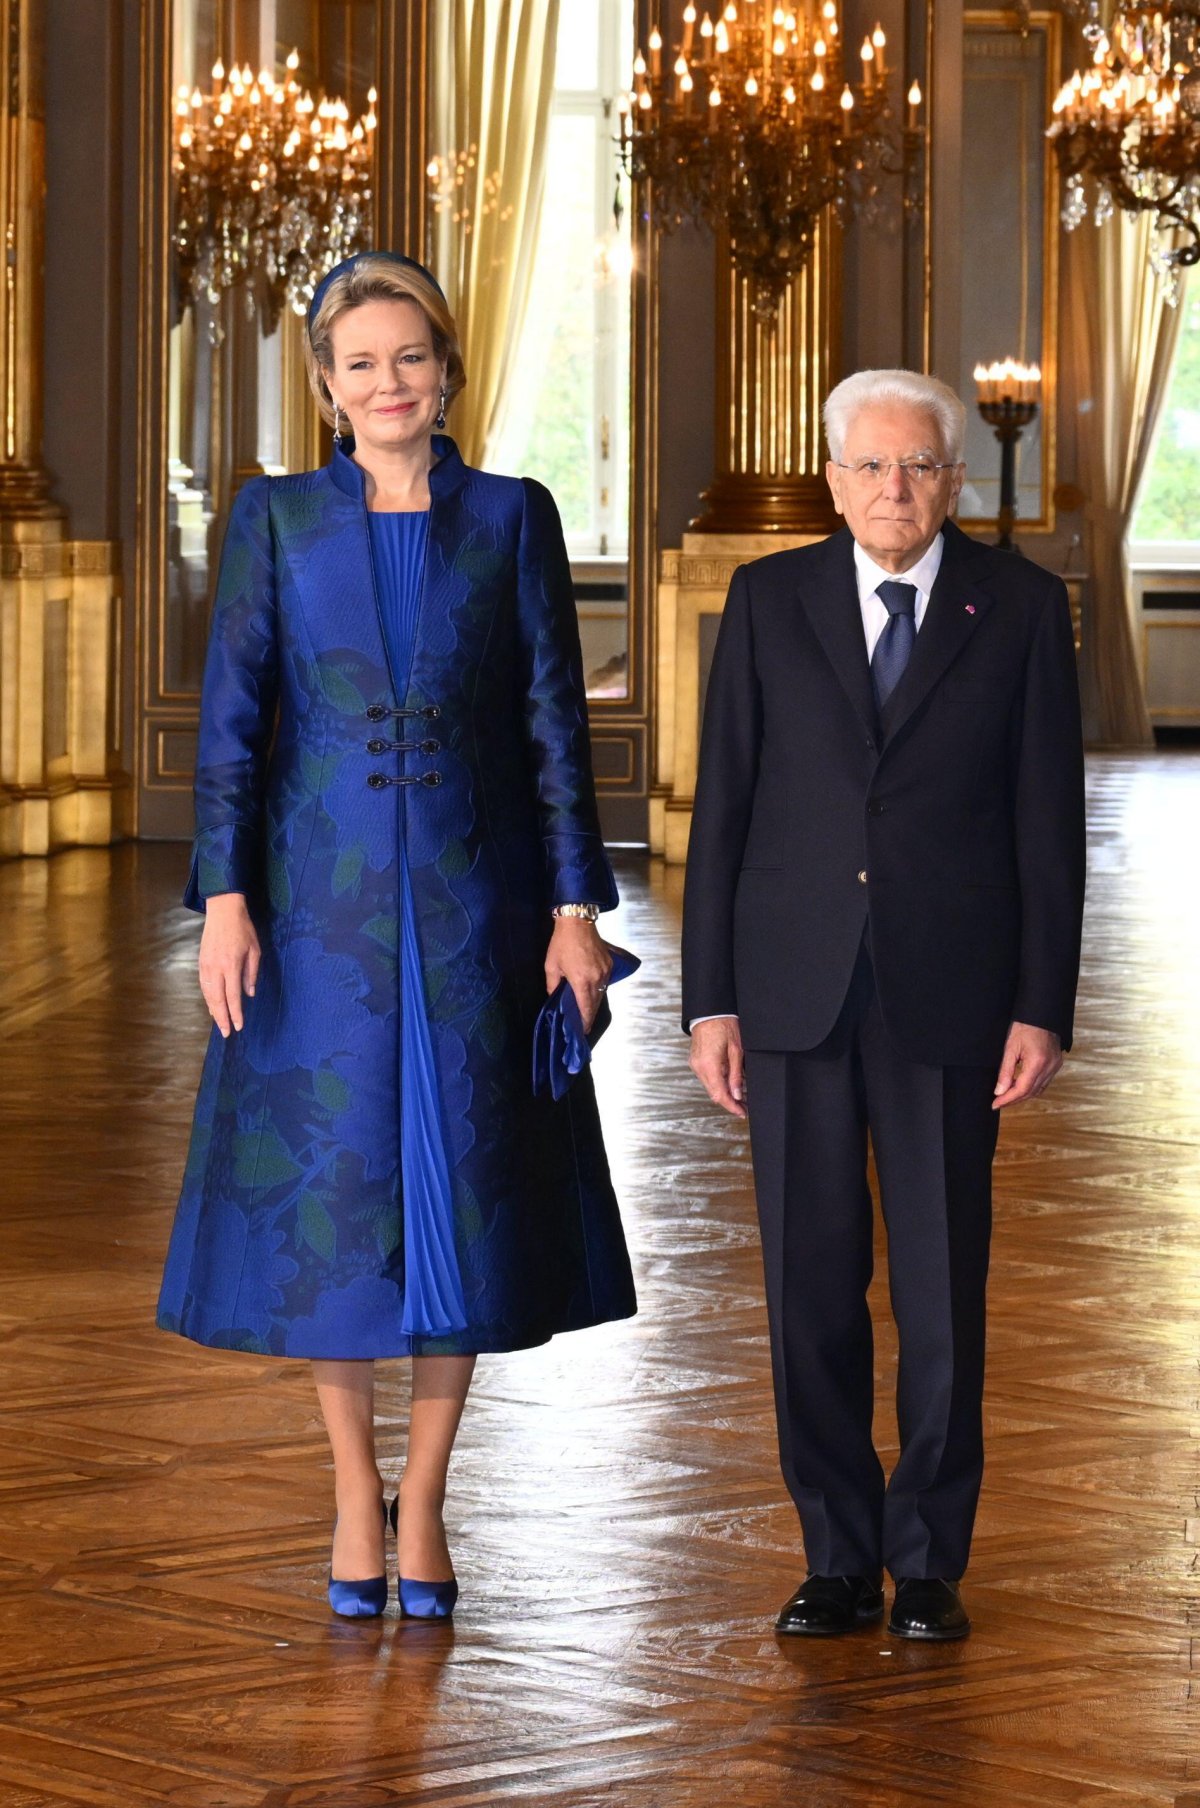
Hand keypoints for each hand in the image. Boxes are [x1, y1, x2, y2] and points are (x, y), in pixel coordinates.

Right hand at [198, 893, 260, 1038]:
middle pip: (218, 999)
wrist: (223, 911)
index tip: (238, 1026)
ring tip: (219, 1023)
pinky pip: (204, 985)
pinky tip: (212, 1006)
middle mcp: (216, 968)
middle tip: (226, 1033)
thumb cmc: (243, 929)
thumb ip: (251, 973)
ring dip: (213, 1011)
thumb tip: (250, 994)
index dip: (236, 1013)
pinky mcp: (201, 962)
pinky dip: (208, 998)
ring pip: (208, 994)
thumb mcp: (255, 950)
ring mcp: (206, 965)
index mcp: (231, 965)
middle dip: (222, 1018)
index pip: (233, 996)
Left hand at [545, 918, 612, 1033]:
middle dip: (590, 1015)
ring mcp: (606, 971)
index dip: (585, 1022)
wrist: (577, 922)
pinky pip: (605, 982)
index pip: (586, 1008)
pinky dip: (599, 989)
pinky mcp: (609, 964)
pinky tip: (591, 991)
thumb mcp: (551, 966)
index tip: (583, 1030)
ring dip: (594, 1002)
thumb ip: (552, 985)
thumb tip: (554, 997)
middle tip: (583, 1024)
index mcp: (582, 981)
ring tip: (586, 1010)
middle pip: (596, 1003)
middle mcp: (597, 978)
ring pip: (602, 993)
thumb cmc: (562, 943)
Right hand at [689, 1017, 746, 1118]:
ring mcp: (695, 1064)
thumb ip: (736, 1075)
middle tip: (744, 1106)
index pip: (720, 1095)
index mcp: (709, 1066)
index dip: (731, 1107)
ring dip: (724, 1093)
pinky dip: (718, 1083)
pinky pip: (707, 1078)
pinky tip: (730, 1083)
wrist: (710, 1011)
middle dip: (729, 1102)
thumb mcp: (737, 1050)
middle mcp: (699, 1068)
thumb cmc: (724, 1025)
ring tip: (740, 1096)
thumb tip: (737, 1094)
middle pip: (714, 1094)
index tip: (742, 1113)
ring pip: (710, 1087)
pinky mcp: (695, 1061)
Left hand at [992, 1021, 1062, 1109]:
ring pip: (1038, 1089)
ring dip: (1023, 1094)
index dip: (1007, 1099)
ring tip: (1006, 1094)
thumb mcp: (1010, 1047)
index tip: (995, 1104)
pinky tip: (1019, 1085)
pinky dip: (1031, 1087)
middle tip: (998, 1102)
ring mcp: (1055, 1066)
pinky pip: (1044, 1082)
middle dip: (1014, 1099)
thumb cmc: (1025, 1026)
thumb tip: (999, 1091)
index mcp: (1037, 1062)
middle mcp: (1050, 1067)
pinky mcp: (1057, 1064)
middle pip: (1031, 1092)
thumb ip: (1005, 1071)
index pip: (1021, 1089)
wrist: (1042, 1013)